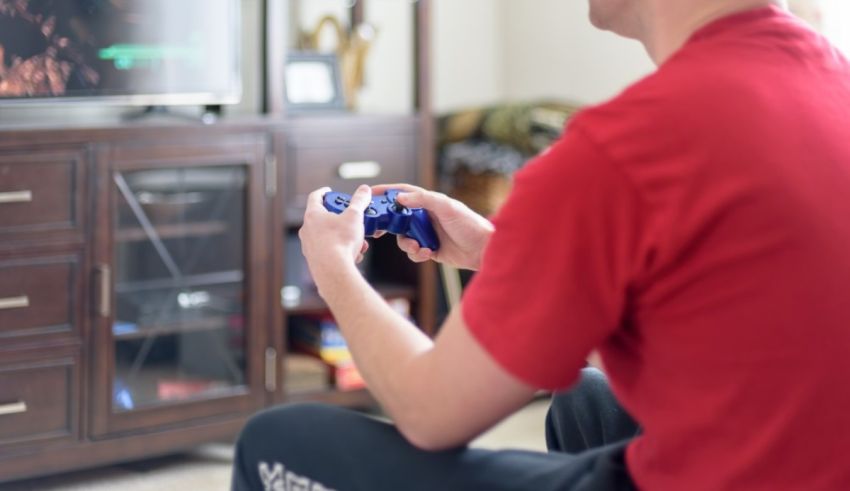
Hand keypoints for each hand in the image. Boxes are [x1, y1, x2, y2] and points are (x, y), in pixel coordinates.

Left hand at [299, 185, 371, 290]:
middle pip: (323, 218)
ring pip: (329, 237)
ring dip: (345, 237)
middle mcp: (307, 230)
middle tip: (352, 219)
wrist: (334, 271)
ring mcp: (309, 246)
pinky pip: (329, 251)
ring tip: (359, 242)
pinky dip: (341, 250)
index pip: (315, 197)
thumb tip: (364, 190)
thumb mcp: (354, 216)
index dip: (324, 192)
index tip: (330, 191)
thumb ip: (359, 201)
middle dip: (341, 219)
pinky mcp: (314, 260)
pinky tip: (354, 256)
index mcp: (313, 215)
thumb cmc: (340, 241)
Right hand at [372, 184, 494, 270]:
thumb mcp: (447, 207)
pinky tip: (428, 253)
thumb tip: (400, 198)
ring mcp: (427, 234)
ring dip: (407, 244)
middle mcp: (426, 217)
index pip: (403, 193)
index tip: (370, 193)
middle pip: (399, 218)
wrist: (483, 249)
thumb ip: (423, 199)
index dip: (387, 191)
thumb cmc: (470, 224)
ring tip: (419, 247)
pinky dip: (417, 254)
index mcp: (429, 202)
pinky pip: (414, 252)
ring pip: (404, 238)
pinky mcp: (430, 249)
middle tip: (380, 231)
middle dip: (390, 225)